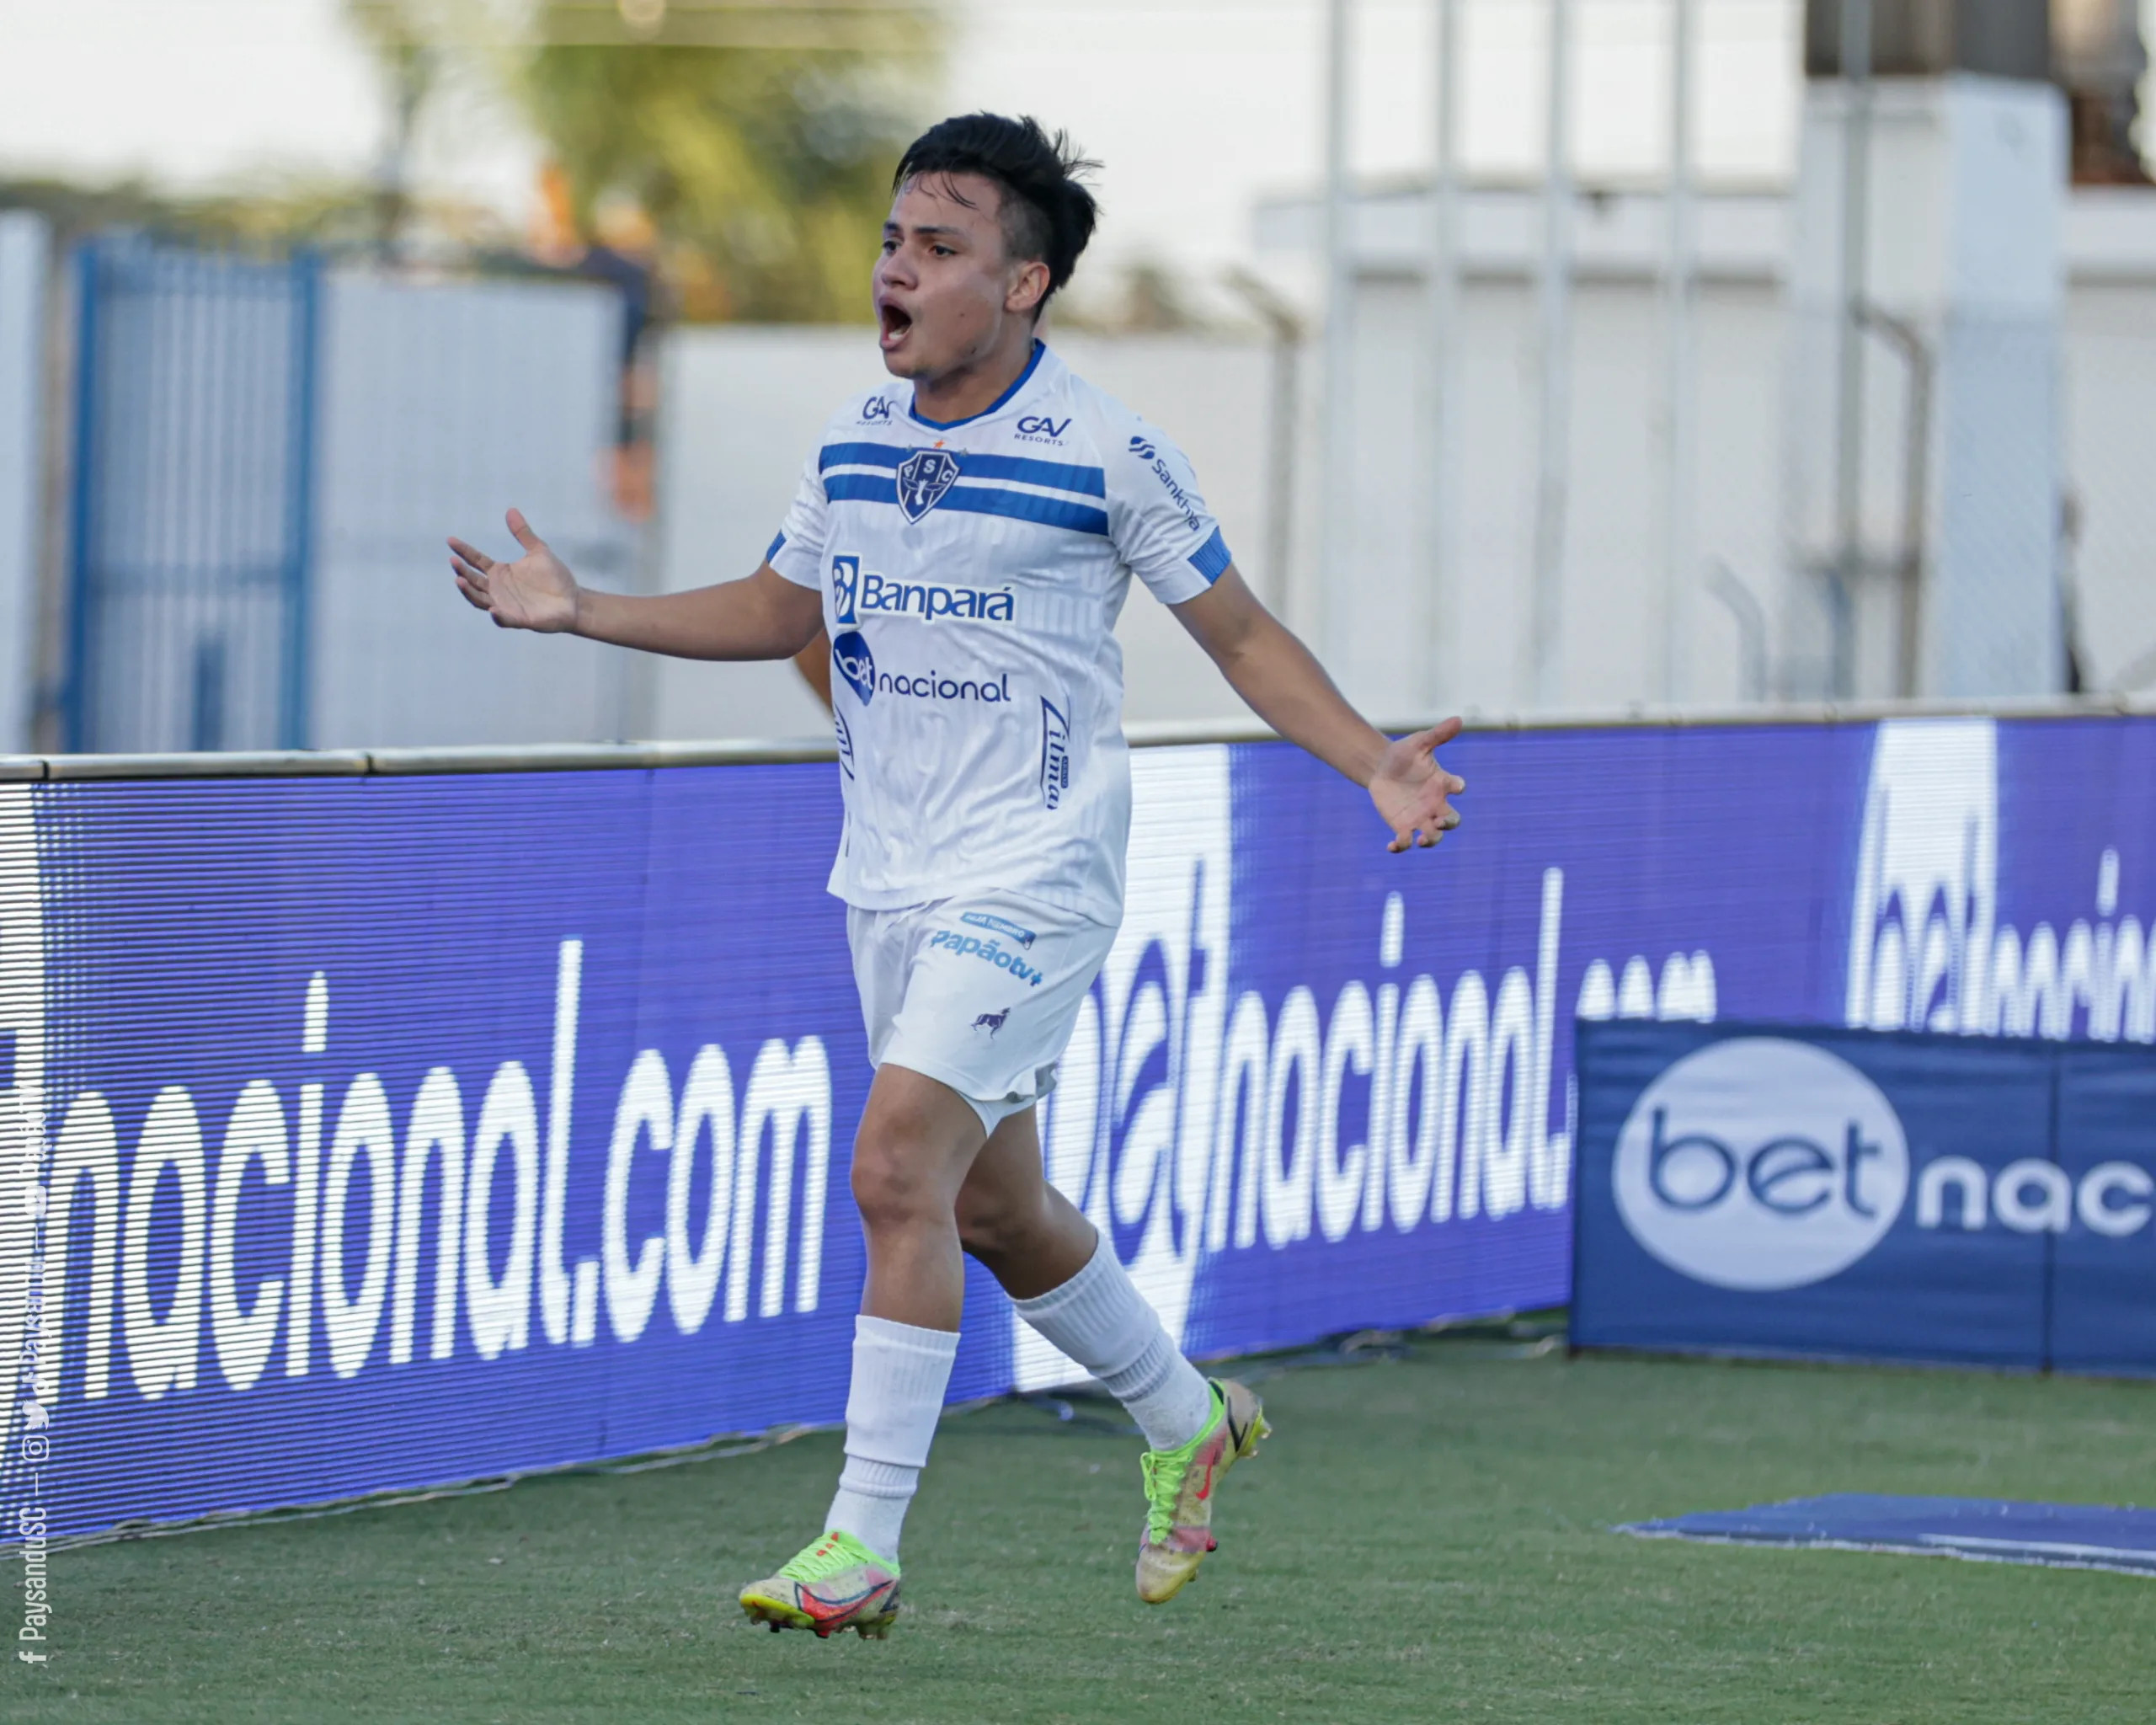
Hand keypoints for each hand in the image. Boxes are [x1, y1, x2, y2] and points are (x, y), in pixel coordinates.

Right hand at [448, 509, 579, 632]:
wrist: (574, 601)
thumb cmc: (555, 577)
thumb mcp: (538, 551)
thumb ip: (523, 533)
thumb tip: (510, 510)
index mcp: (500, 573)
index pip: (476, 560)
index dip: (463, 551)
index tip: (450, 540)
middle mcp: (497, 589)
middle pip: (473, 580)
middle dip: (462, 571)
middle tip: (453, 560)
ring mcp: (505, 605)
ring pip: (479, 600)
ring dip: (469, 591)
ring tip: (459, 580)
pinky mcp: (518, 619)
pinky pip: (503, 619)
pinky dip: (497, 616)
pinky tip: (493, 610)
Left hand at [1368, 718, 1466, 851]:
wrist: (1381, 768)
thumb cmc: (1404, 755)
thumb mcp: (1419, 742)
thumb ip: (1437, 735)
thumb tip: (1458, 719)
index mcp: (1441, 783)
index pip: (1456, 786)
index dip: (1457, 786)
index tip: (1455, 786)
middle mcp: (1435, 803)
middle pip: (1451, 821)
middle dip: (1449, 824)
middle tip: (1440, 823)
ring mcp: (1420, 817)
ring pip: (1433, 836)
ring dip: (1430, 841)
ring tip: (1420, 839)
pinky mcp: (1402, 825)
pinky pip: (1405, 841)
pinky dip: (1400, 846)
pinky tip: (1391, 845)